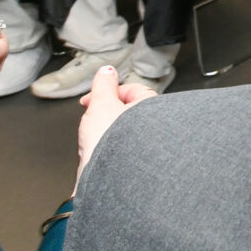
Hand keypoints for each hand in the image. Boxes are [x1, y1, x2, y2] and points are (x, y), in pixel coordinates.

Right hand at [75, 65, 154, 179]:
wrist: (107, 179)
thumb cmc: (110, 144)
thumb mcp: (101, 104)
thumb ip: (104, 84)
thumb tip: (107, 71)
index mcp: (152, 107)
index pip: (134, 89)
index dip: (110, 91)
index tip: (94, 98)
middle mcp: (157, 126)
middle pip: (128, 110)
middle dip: (108, 112)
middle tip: (94, 117)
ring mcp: (148, 145)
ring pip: (124, 130)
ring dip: (107, 130)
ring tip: (96, 137)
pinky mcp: (137, 162)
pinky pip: (121, 147)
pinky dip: (110, 147)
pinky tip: (100, 151)